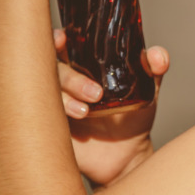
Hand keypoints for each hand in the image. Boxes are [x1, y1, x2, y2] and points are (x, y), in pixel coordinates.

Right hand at [55, 29, 167, 186]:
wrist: (126, 156)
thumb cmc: (132, 117)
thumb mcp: (147, 90)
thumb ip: (153, 70)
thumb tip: (157, 55)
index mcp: (80, 66)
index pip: (58, 45)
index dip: (54, 38)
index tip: (61, 39)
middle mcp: (62, 82)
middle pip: (50, 68)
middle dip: (71, 77)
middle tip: (96, 94)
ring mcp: (52, 104)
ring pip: (43, 92)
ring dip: (65, 99)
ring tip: (87, 112)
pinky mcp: (47, 126)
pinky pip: (37, 117)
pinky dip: (51, 117)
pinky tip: (69, 122)